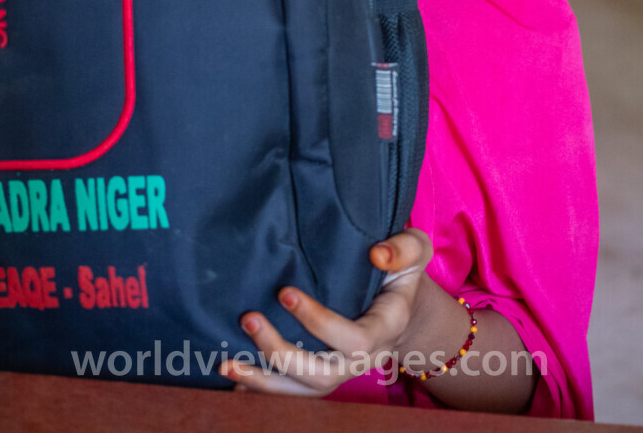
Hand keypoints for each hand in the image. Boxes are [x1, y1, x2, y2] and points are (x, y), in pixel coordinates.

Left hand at [222, 229, 433, 394]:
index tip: (284, 291)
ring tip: (226, 364)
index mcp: (385, 328)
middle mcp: (363, 359)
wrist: (401, 303)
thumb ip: (405, 248)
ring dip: (263, 381)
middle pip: (322, 374)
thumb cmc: (401, 270)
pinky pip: (292, 393)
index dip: (318, 321)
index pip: (352, 338)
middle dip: (281, 351)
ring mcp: (342, 371)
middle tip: (249, 318)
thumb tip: (377, 254)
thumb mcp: (416, 249)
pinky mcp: (323, 374)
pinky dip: (261, 389)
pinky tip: (233, 378)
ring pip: (303, 390)